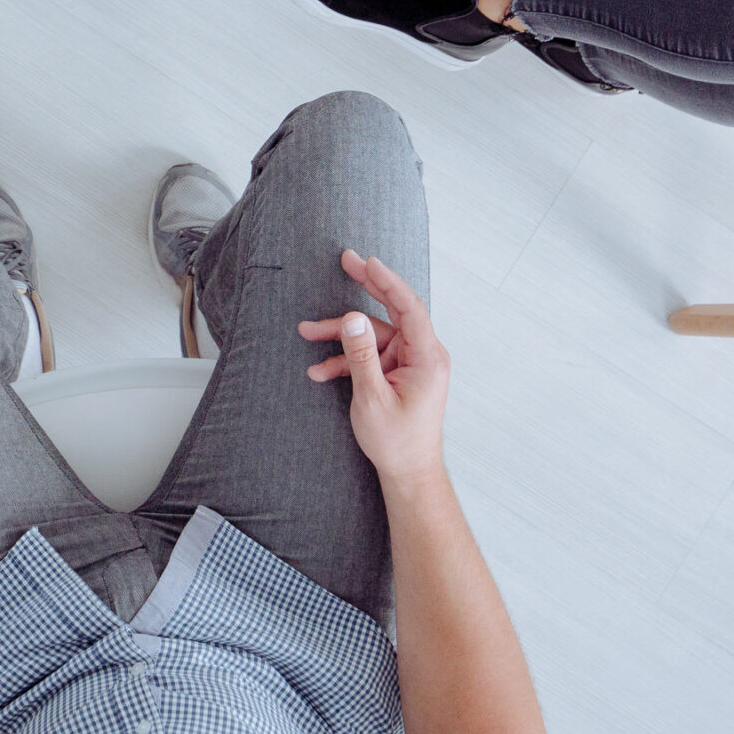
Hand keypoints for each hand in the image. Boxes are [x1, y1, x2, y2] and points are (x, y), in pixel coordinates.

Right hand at [300, 250, 449, 486]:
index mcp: (426, 357)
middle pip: (393, 310)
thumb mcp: (372, 398)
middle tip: (347, 260)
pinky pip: (369, 356)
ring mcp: (409, 363)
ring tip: (306, 331)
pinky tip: (319, 371)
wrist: (408, 473)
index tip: (367, 261)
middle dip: (367, 286)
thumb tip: (353, 319)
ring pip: (372, 336)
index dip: (388, 281)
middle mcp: (422, 354)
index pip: (409, 307)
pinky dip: (345, 361)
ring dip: (340, 335)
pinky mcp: (396, 372)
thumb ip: (361, 356)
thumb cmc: (397, 442)